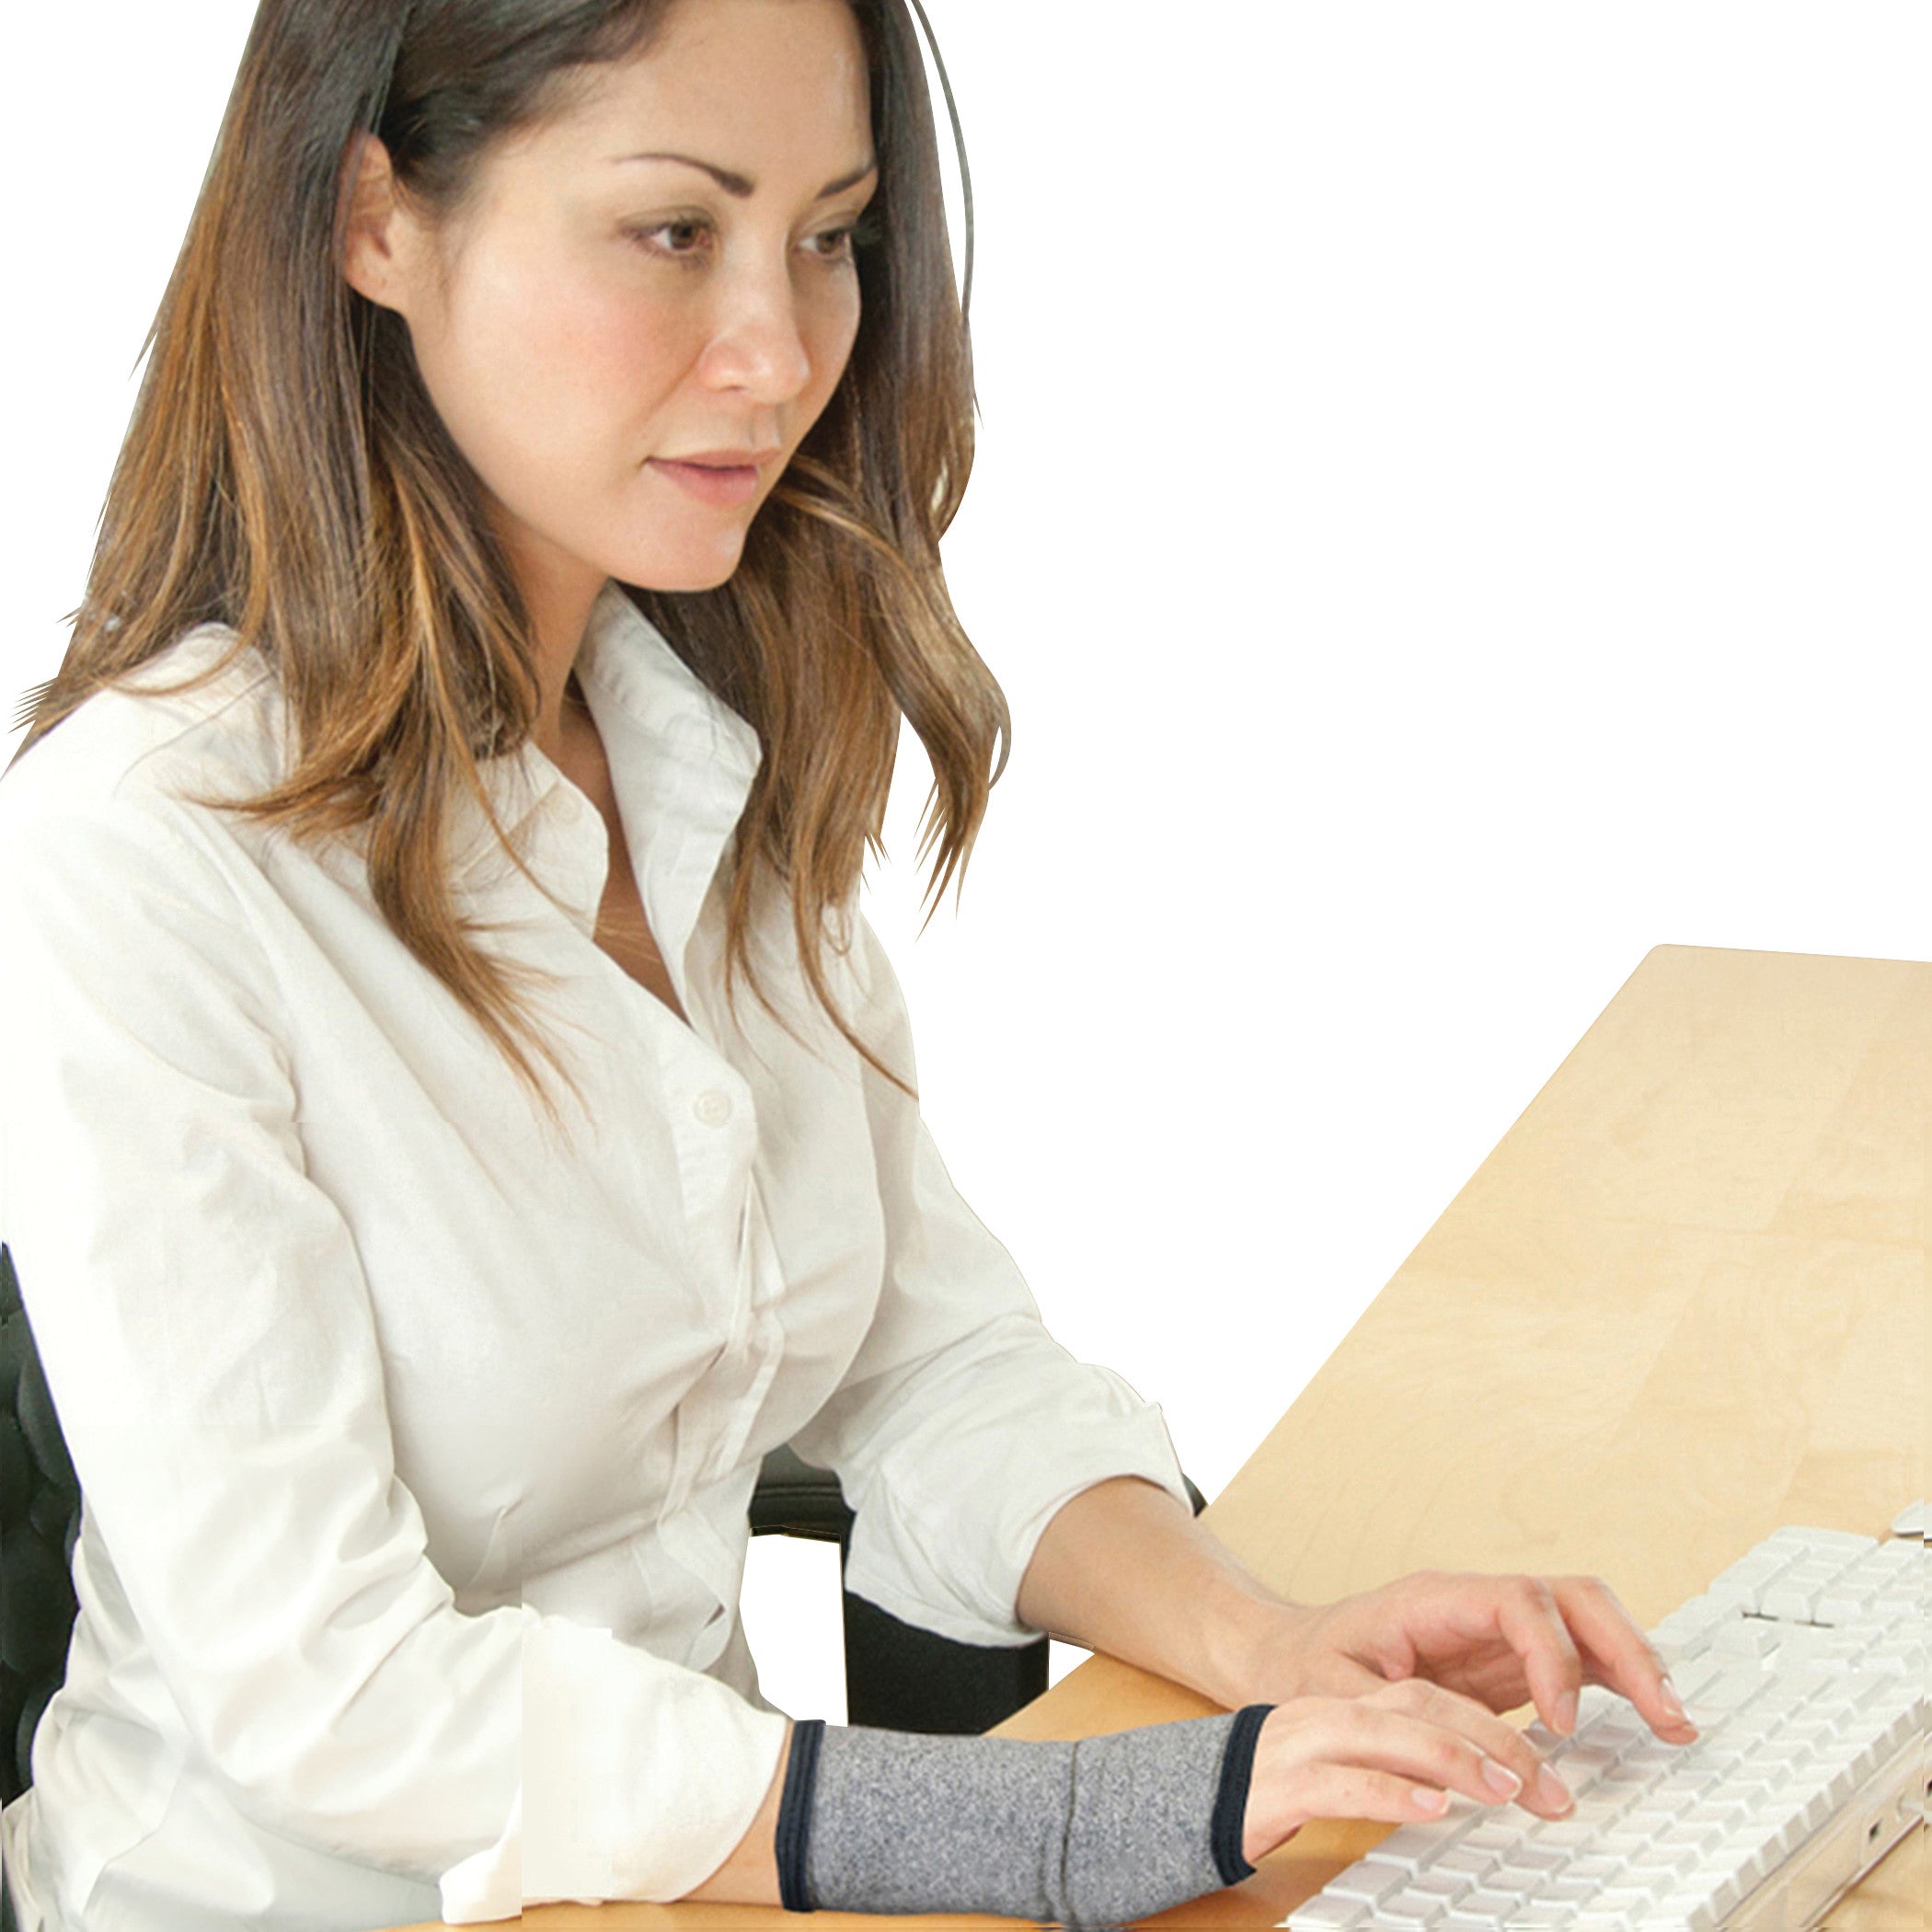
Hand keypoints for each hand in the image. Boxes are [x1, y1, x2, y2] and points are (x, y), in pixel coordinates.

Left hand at [1230, 1567, 1696, 1751]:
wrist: (1288, 1654)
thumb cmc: (1309, 1667)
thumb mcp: (1337, 1693)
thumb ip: (1403, 1715)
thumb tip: (1476, 1754)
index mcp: (1435, 1599)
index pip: (1517, 1601)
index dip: (1552, 1655)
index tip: (1560, 1721)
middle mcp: (1477, 1605)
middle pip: (1570, 1597)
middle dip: (1626, 1647)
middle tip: (1664, 1713)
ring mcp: (1498, 1630)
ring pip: (1586, 1620)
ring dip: (1636, 1662)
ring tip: (1674, 1721)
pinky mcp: (1511, 1662)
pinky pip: (1579, 1658)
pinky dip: (1619, 1683)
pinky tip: (1650, 1719)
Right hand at [1240, 1677, 1586, 1865]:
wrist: (1187, 1793)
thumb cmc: (1279, 1782)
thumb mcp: (1347, 1765)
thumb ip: (1405, 1765)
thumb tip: (1487, 1785)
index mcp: (1351, 1705)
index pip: (1434, 1696)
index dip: (1496, 1725)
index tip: (1550, 1767)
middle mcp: (1331, 1713)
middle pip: (1421, 1705)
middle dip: (1493, 1742)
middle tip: (1551, 1788)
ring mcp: (1303, 1744)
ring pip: (1386, 1734)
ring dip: (1451, 1759)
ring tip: (1505, 1790)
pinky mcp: (1279, 1785)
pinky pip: (1341, 1783)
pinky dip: (1390, 1793)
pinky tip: (1429, 1808)